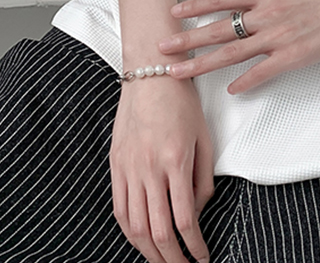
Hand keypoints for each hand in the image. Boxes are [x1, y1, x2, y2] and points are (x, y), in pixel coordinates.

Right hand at [110, 75, 213, 262]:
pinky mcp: (115, 164)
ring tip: (163, 261)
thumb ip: (203, 179)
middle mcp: (149, 168)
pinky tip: (140, 240)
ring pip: (134, 227)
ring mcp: (128, 168)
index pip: (184, 219)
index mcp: (175, 161)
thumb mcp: (204, 138)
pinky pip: (119, 208)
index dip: (194, 247)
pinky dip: (128, 232)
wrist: (151, 74)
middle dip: (172, 259)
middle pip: (157, 231)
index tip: (202, 257)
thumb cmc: (181, 101)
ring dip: (149, 252)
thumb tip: (199, 212)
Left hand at [157, 0, 319, 94]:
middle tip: (160, 47)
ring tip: (178, 71)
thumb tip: (248, 6)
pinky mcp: (294, 55)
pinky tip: (230, 90)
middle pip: (217, 28)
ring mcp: (278, 36)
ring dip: (202, 63)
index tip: (174, 12)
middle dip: (186, 39)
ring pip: (231, 52)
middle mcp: (265, 14)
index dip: (195, 6)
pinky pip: (262, 72)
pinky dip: (245, 82)